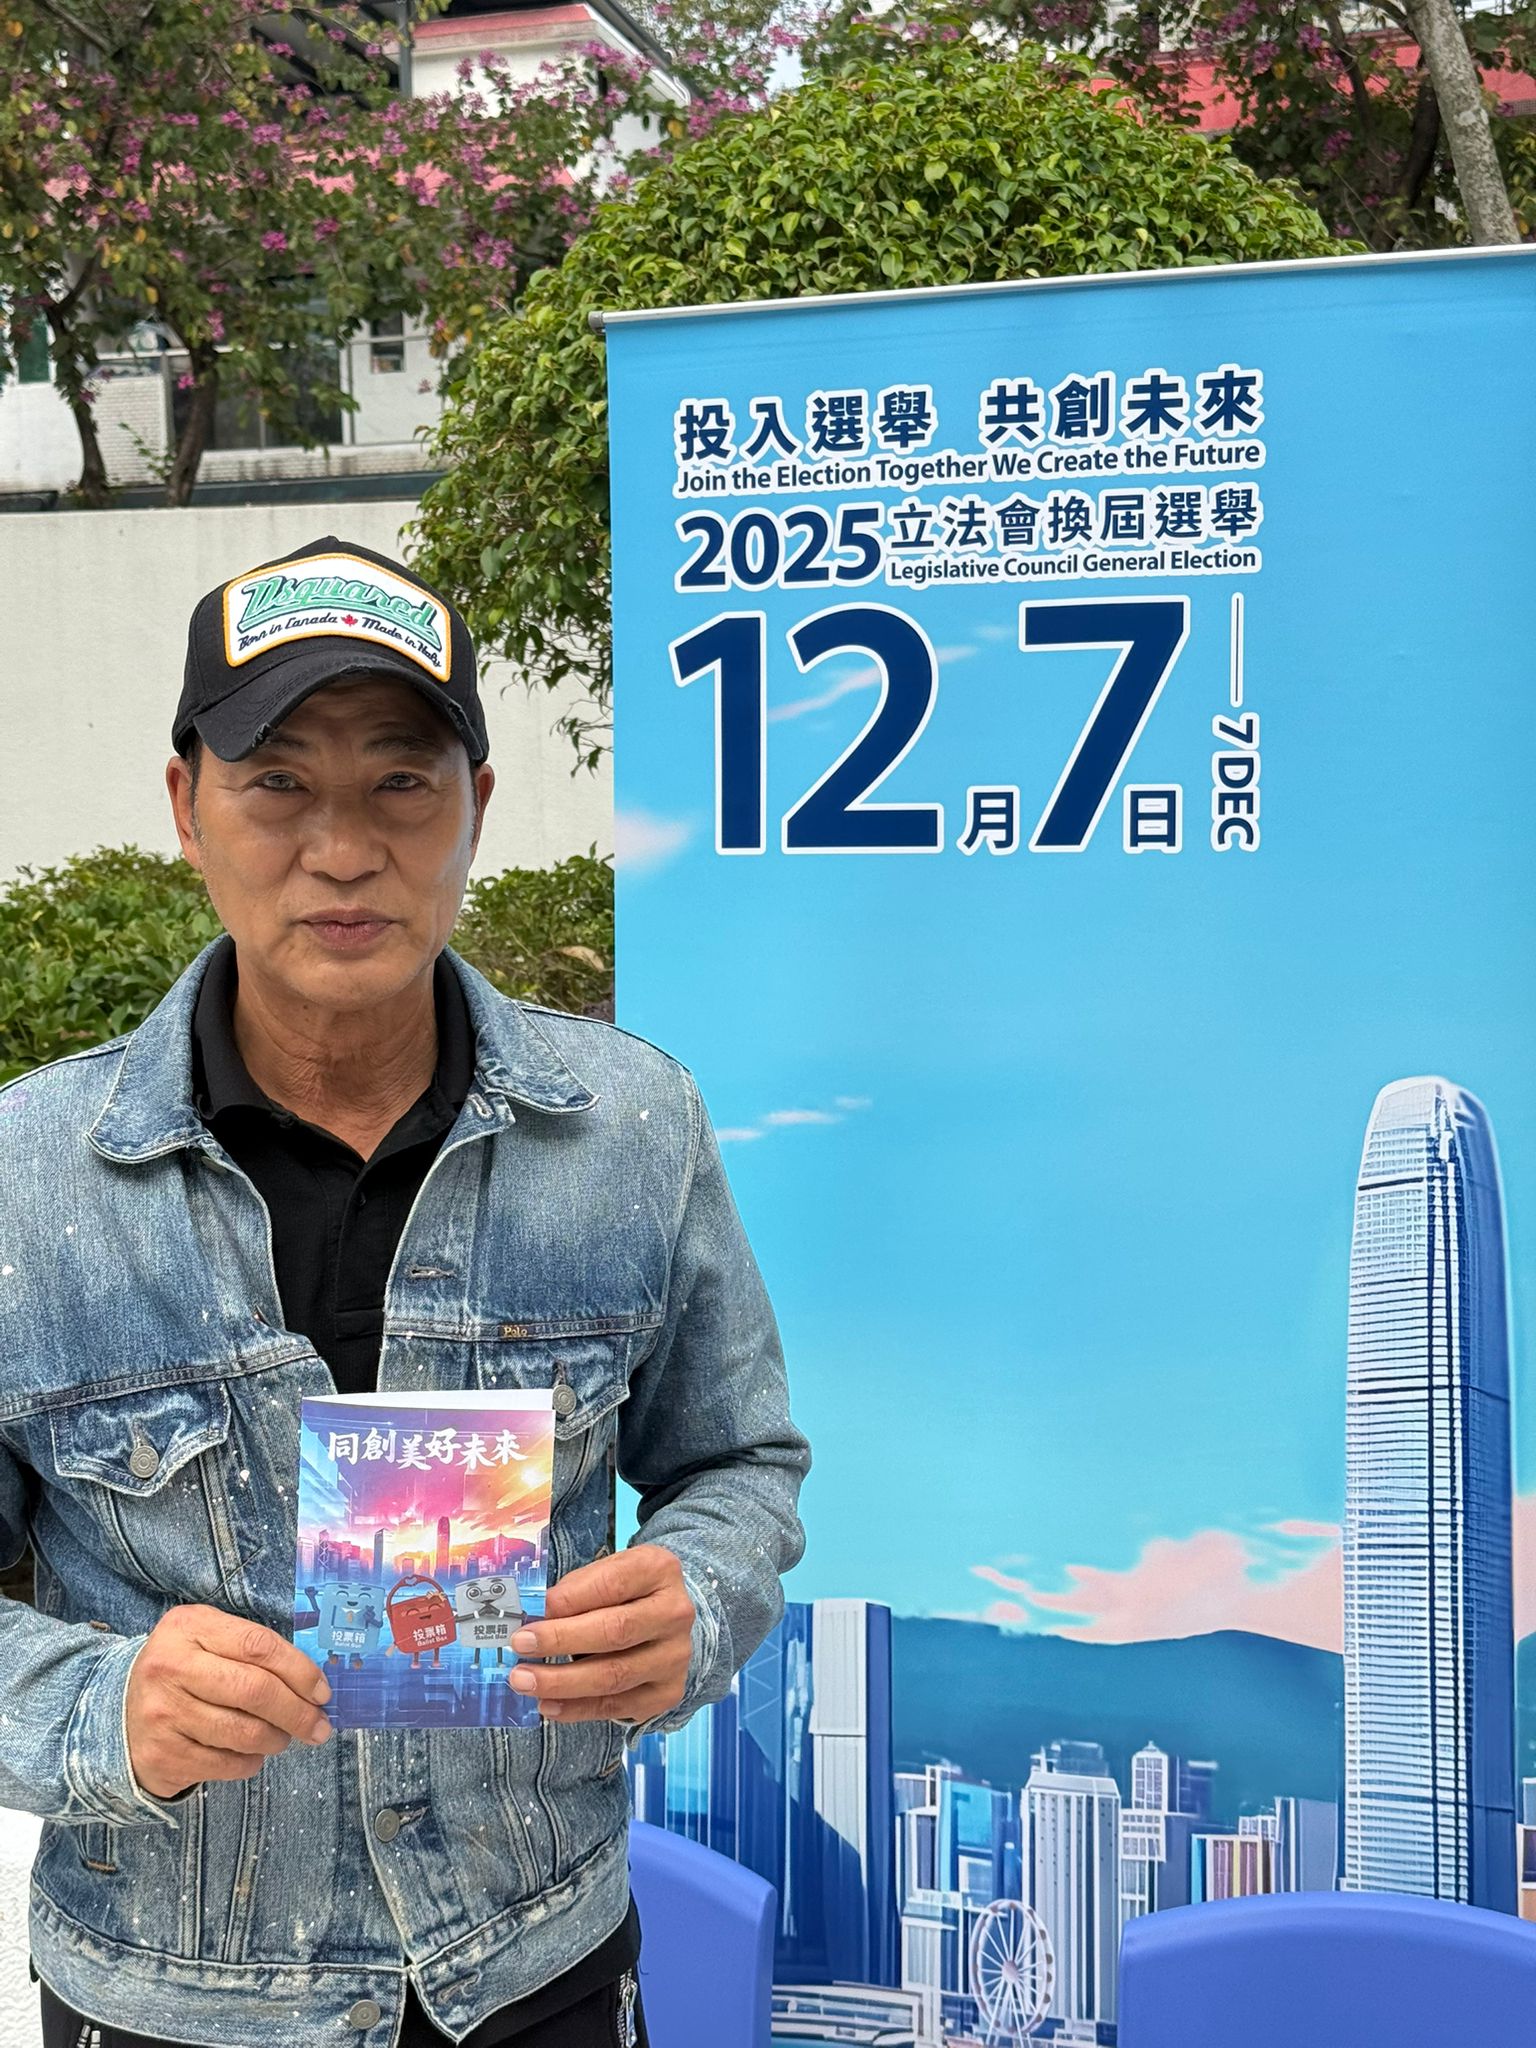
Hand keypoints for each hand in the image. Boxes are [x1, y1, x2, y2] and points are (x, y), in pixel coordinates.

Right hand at [126, 1605, 333, 1799]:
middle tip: (320, 1726)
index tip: (323, 1691)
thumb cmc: (182, 1671)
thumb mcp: (207, 1640)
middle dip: (298, 1712)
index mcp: (188, 1628)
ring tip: (282, 1737)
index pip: (259, 1646)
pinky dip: (250, 1762)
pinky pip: (227, 1764)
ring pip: (244, 1732)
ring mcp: (163, 1714)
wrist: (118, 1712)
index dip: (300, 1670)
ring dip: (276, 1739)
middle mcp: (170, 1667)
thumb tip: (312, 1682)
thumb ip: (252, 1650)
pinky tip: (250, 1752)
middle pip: (255, 1691)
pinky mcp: (162, 1755)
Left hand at [507, 1545, 693, 1724]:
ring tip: (523, 1681)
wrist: (664, 1620)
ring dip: (562, 1682)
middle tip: (520, 1646)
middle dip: (561, 1640)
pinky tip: (548, 1704)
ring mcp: (675, 1657)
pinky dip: (577, 1709)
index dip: (570, 1600)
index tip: (533, 1613)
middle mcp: (675, 1613)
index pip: (613, 1584)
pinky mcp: (667, 1692)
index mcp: (659, 1570)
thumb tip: (532, 1619)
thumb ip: (573, 1591)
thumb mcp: (603, 1574)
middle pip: (615, 1631)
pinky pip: (618, 1706)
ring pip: (614, 1675)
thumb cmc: (623, 1593)